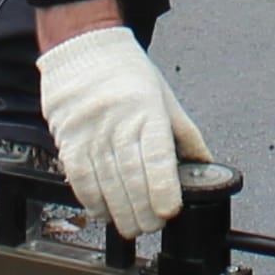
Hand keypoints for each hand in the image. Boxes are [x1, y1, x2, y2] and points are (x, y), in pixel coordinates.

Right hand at [32, 22, 208, 239]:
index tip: (169, 210)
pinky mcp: (69, 139)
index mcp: (148, 110)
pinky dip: (92, 201)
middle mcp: (119, 122)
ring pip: (106, 183)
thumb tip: (204, 164)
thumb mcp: (165, 96)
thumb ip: (185, 134)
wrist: (83, 47)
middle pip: (132, 177)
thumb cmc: (126, 71)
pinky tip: (103, 212)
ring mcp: (91, 132)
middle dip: (144, 210)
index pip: (157, 157)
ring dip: (120, 212)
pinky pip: (80, 178)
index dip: (163, 189)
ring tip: (132, 226)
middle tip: (153, 225)